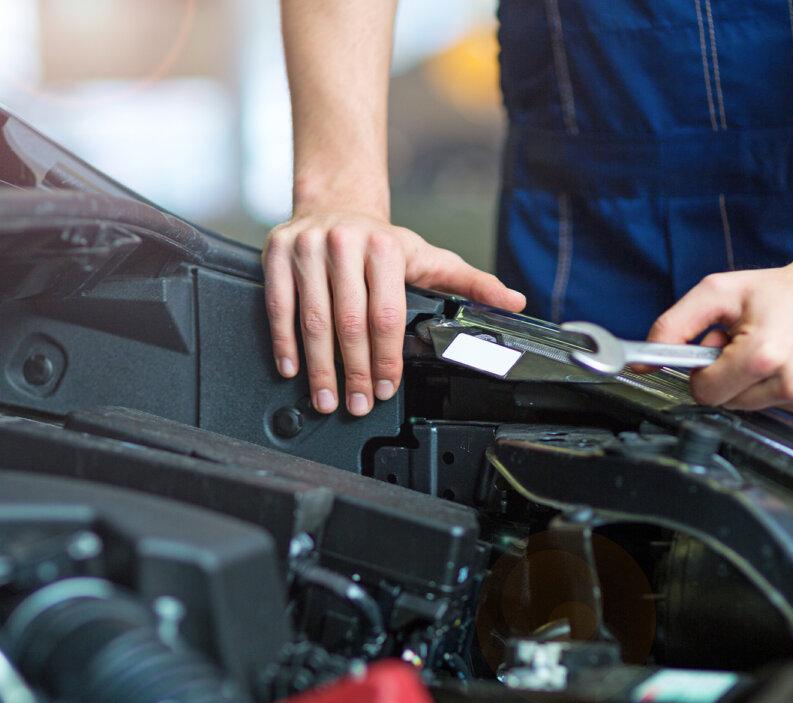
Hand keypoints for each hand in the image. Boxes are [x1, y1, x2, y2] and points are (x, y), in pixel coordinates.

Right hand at [264, 212, 525, 415]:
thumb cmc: (383, 244)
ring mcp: (308, 247)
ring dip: (319, 367)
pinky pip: (278, 305)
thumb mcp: (430, 259)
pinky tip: (292, 368)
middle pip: (349, 323)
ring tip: (326, 399)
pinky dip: (284, 342)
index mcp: (386, 248)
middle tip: (358, 405)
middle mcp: (345, 244)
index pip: (386, 316)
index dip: (386, 359)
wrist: (337, 205)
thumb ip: (472, 283)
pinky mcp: (277, 252)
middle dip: (355, 372)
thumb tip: (514, 301)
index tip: (387, 390)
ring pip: (313, 319)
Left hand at [646, 256, 792, 425]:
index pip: (706, 393)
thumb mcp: (719, 293)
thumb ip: (673, 326)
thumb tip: (641, 364)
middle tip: (755, 346)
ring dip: (764, 387)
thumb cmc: (784, 290)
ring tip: (782, 352)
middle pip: (733, 404)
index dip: (706, 372)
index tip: (720, 352)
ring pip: (763, 410)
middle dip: (734, 378)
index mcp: (762, 356)